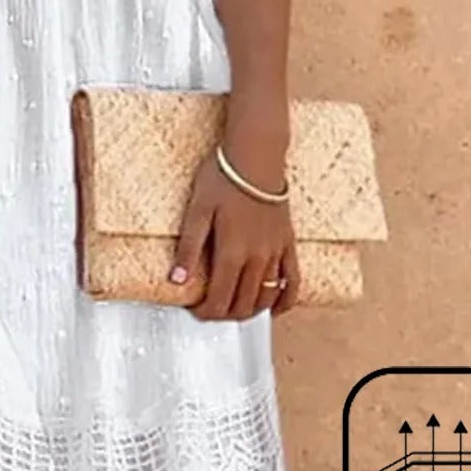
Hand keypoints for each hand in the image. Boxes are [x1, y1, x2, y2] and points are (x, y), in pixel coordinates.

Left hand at [169, 149, 299, 321]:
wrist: (256, 156)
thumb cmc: (223, 178)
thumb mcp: (197, 211)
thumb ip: (188, 248)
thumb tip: (176, 280)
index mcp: (232, 252)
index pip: (220, 298)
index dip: (207, 311)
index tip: (196, 311)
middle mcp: (257, 258)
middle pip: (243, 302)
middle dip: (226, 314)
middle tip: (212, 311)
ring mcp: (276, 252)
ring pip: (267, 296)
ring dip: (251, 311)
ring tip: (235, 311)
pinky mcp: (288, 242)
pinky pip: (294, 280)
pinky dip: (286, 299)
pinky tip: (275, 308)